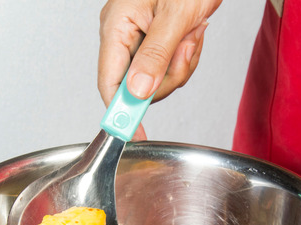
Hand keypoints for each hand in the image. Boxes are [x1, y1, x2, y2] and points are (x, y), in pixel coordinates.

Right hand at [98, 0, 221, 108]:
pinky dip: (184, 57)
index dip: (122, 111)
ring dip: (180, 64)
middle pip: (137, 85)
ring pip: (157, 79)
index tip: (135, 133)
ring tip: (190, 34)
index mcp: (116, 25)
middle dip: (167, 76)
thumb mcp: (175, 15)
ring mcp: (138, 37)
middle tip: (184, 51)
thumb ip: (156, 54)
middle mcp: (123, 33)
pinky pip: (167, 67)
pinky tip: (191, 34)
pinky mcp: (155, 40)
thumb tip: (139, 90)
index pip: (109, 82)